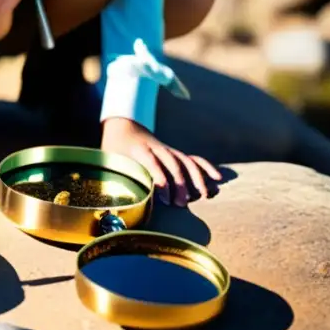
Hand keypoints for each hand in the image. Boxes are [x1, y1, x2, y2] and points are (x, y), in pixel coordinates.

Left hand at [100, 117, 221, 206]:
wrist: (122, 125)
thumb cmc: (114, 148)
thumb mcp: (110, 160)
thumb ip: (115, 178)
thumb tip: (115, 204)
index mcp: (138, 149)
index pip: (152, 163)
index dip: (159, 181)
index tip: (164, 199)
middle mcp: (156, 148)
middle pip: (172, 163)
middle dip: (179, 184)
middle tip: (181, 204)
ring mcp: (167, 150)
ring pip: (185, 161)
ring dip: (196, 178)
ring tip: (204, 196)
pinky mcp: (174, 152)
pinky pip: (193, 158)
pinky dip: (206, 167)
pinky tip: (219, 178)